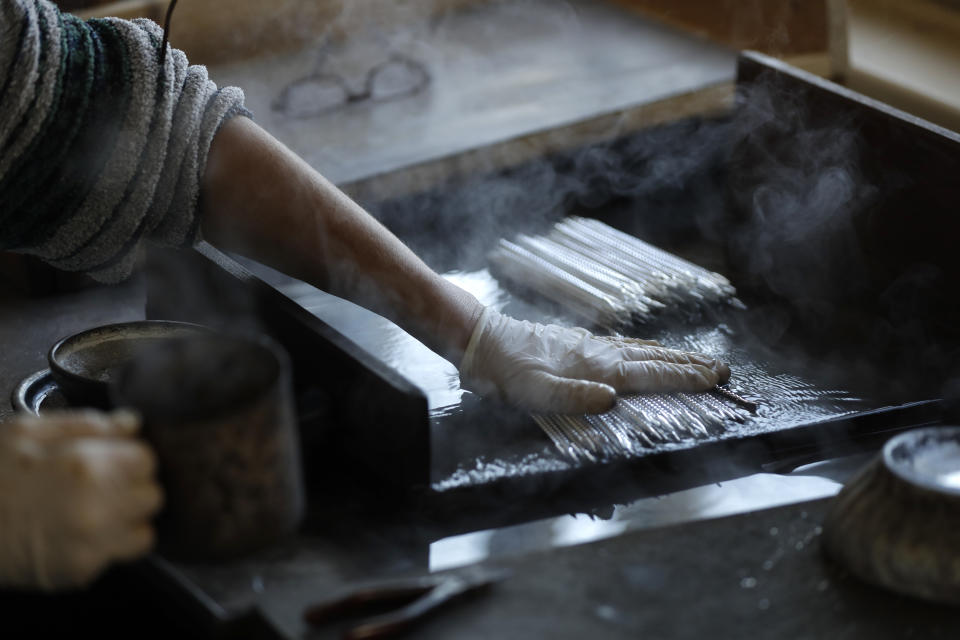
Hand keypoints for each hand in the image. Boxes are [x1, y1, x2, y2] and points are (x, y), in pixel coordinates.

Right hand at [0, 410, 162, 590]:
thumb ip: (88, 424)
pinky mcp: (81, 572)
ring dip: (129, 521)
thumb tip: (132, 423)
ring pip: (145, 531)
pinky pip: (121, 557)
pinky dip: (109, 546)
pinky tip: (80, 534)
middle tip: (105, 488)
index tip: (115, 461)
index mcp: (86, 465)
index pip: (148, 459)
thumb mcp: (28, 432)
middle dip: (134, 489)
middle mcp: (96, 506)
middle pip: (152, 495)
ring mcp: (90, 543)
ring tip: (97, 513)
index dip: (131, 458)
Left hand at [459, 308, 729, 413]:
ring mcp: (589, 346)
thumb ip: (573, 398)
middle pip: (654, 360)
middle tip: (722, 370)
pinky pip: (623, 346)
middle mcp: (599, 353)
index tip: (716, 379)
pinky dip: (645, 349)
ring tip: (696, 360)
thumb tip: (612, 400)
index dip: (685, 379)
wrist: (481, 342)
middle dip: (689, 366)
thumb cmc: (505, 372)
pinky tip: (645, 350)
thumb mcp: (533, 393)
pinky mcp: (577, 344)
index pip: (651, 375)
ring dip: (672, 356)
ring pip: (641, 351)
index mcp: (595, 368)